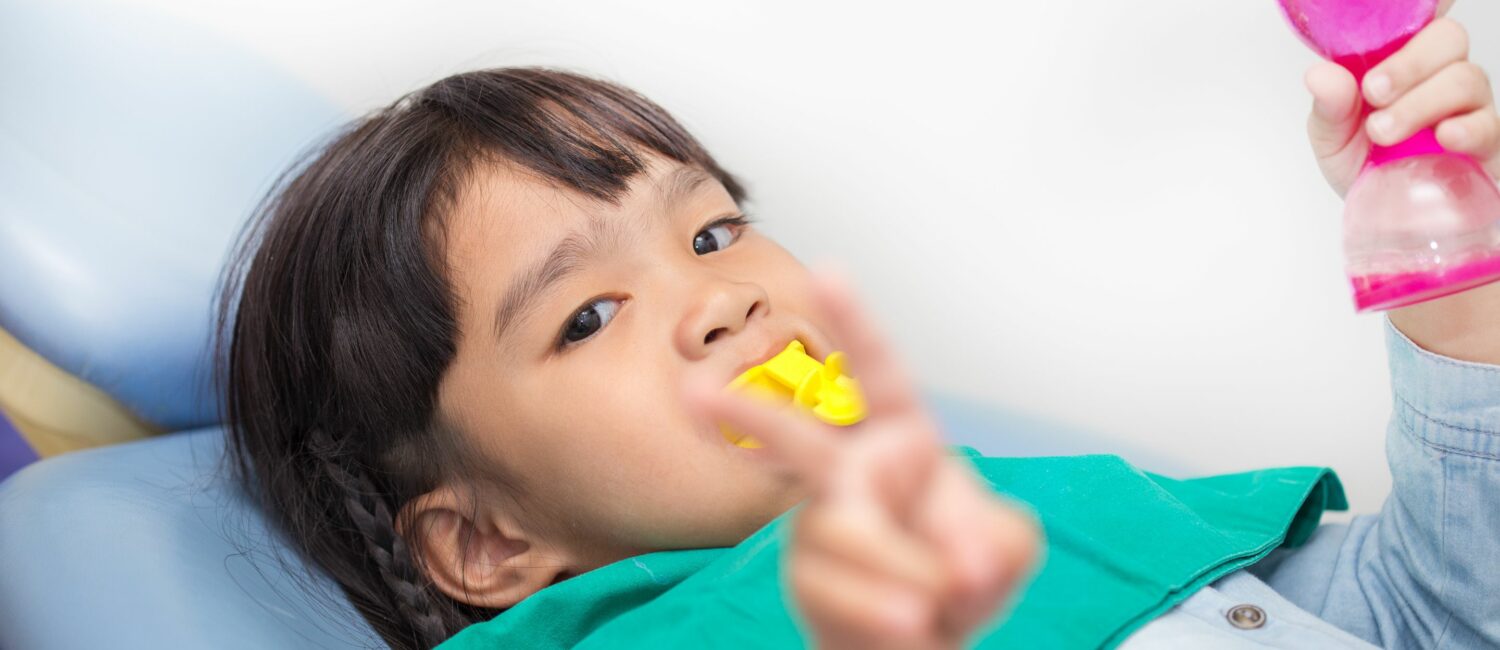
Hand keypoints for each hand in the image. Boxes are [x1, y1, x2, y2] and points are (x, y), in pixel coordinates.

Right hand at [684, 272, 1040, 649]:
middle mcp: (851, 469)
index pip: (878, 371)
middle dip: (753, 416)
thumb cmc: (959, 573)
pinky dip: (874, 610)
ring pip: (839, 533)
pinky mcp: (807, 575)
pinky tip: (905, 628)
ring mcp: (820, 522)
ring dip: (896, 572)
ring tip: (929, 614)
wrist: (926, 640)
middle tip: (694, 396)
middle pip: (797, 437)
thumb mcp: (1003, 549)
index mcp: (903, 438)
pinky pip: (831, 588)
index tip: (827, 271)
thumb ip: (998, 541)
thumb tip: (969, 561)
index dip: (853, 323)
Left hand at [1304, 14, 1499, 196]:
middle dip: (1408, 63)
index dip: (1424, 6)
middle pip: (1447, 39)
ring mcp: (1469, 107)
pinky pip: (1492, 123)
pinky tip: (1445, 136)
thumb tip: (1319, 75)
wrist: (1393, 221)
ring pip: (1467, 78)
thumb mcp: (1333, 139)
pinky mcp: (1489, 144)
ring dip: (1421, 102)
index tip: (1407, 18)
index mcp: (1401, 63)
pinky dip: (1468, 126)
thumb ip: (1329, 107)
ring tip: (1384, 132)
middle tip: (1373, 93)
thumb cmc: (1367, 166)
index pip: (1420, 20)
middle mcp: (1439, 77)